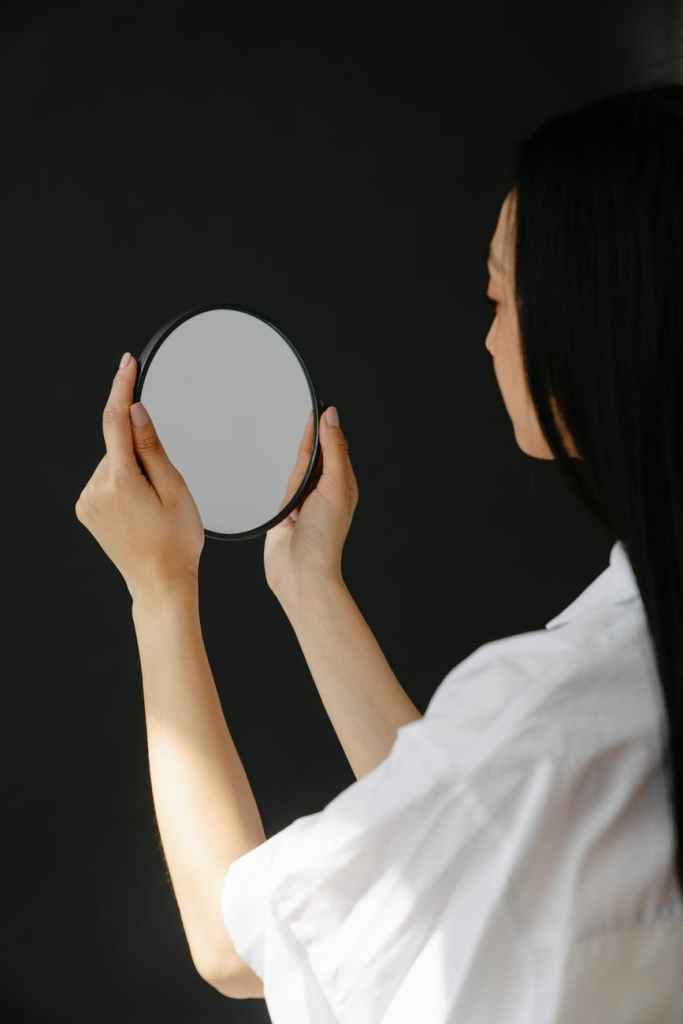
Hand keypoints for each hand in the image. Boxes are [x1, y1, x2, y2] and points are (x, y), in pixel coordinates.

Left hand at [74, 352, 204, 600]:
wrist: (159, 583)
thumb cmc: (176, 542)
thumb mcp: (175, 489)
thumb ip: (152, 448)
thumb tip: (136, 411)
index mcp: (120, 480)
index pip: (115, 420)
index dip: (121, 387)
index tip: (127, 363)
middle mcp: (95, 488)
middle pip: (118, 446)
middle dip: (141, 452)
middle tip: (165, 486)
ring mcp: (88, 501)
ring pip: (113, 463)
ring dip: (133, 470)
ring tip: (154, 505)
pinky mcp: (87, 510)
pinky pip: (106, 480)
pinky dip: (123, 483)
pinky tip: (140, 509)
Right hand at [263, 405, 358, 604]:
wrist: (299, 571)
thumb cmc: (323, 537)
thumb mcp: (334, 486)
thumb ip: (333, 451)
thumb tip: (332, 418)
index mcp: (344, 484)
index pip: (336, 445)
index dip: (328, 424)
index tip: (320, 402)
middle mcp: (325, 491)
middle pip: (317, 454)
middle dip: (313, 434)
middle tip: (308, 405)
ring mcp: (304, 501)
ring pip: (298, 467)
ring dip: (299, 453)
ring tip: (301, 425)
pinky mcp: (285, 510)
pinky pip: (282, 483)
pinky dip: (282, 473)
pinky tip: (281, 462)